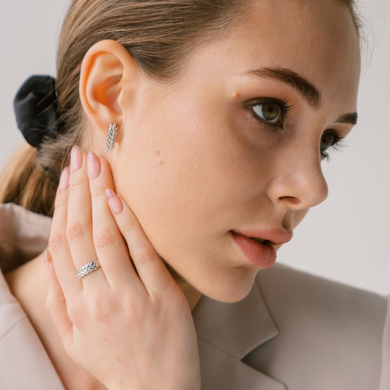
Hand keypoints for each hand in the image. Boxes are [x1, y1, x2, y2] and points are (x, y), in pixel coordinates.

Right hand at [45, 146, 200, 389]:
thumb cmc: (114, 362)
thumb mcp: (74, 338)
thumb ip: (59, 299)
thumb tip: (51, 259)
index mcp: (74, 307)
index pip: (62, 244)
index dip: (62, 207)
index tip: (66, 178)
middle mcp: (96, 298)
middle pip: (81, 233)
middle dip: (79, 191)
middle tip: (81, 158)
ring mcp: (130, 297)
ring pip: (107, 237)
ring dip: (100, 198)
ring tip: (98, 166)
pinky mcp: (161, 297)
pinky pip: (141, 253)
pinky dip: (129, 224)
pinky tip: (120, 198)